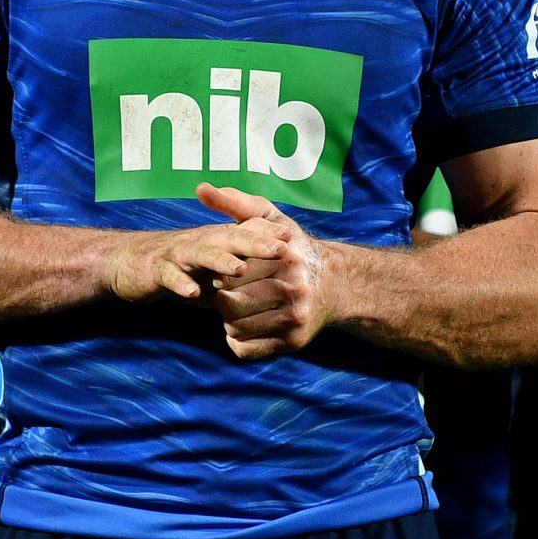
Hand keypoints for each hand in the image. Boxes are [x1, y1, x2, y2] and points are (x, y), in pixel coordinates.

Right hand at [102, 207, 288, 305]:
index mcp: (217, 239)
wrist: (130, 262)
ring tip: (239, 269)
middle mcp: (200, 241)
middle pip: (230, 237)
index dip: (269, 235)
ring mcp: (177, 254)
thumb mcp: (216, 266)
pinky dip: (181, 283)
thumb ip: (243, 270)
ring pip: (201, 252)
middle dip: (256, 242)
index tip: (294, 239)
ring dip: (220, 260)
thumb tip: (278, 281)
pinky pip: (169, 275)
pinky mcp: (156, 270)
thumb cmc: (181, 267)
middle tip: (281, 249)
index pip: (247, 232)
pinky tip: (193, 293)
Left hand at [196, 183, 334, 359]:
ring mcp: (295, 319)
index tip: (225, 270)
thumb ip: (237, 204)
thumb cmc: (295, 249)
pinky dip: (237, 339)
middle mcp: (293, 290)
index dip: (220, 272)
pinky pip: (245, 349)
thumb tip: (201, 189)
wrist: (336, 285)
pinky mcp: (294, 342)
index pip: (230, 272)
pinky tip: (245, 323)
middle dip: (221, 297)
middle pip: (229, 302)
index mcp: (285, 258)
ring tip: (236, 305)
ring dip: (228, 319)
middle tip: (227, 291)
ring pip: (235, 327)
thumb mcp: (272, 220)